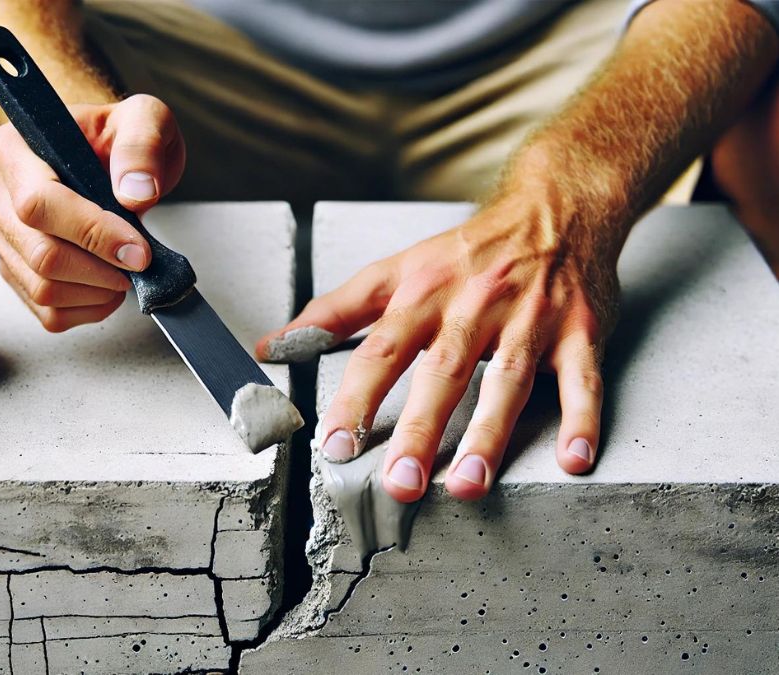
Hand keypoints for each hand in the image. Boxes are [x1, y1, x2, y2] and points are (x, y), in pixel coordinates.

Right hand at [0, 94, 185, 331]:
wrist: (112, 161)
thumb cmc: (120, 139)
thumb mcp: (144, 121)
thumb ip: (142, 146)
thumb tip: (136, 192)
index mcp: (14, 148)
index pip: (38, 204)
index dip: (92, 233)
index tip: (138, 249)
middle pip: (40, 254)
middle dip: (100, 269)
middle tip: (140, 263)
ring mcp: (0, 235)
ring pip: (42, 287)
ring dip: (97, 291)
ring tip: (127, 272)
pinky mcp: (14, 269)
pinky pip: (47, 311)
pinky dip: (88, 308)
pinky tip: (110, 287)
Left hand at [258, 197, 619, 501]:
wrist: (553, 206)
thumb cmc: (466, 250)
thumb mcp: (396, 268)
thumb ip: (335, 311)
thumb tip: (271, 346)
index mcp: (425, 294)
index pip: (381, 351)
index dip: (356, 398)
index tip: (335, 444)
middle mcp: (475, 306)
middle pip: (443, 372)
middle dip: (420, 430)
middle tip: (399, 484)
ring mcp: (531, 319)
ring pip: (509, 381)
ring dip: (489, 435)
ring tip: (468, 485)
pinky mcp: (579, 331)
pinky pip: (582, 379)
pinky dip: (583, 418)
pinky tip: (574, 460)